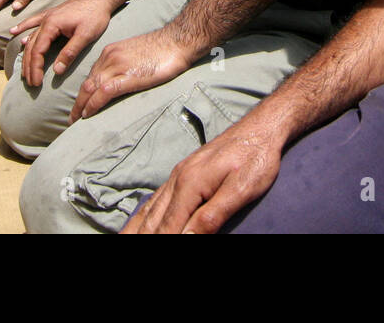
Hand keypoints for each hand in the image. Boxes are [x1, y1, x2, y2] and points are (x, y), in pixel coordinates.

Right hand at [13, 0, 115, 86]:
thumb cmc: (95, 15)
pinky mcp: (51, 14)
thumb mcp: (85, 36)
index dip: (35, 68)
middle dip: (29, 66)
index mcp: (52, 25)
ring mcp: (47, 16)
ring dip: (26, 54)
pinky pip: (33, 22)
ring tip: (23, 70)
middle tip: (30, 82)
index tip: (37, 83)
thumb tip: (57, 71)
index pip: (38, 50)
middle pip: (31, 46)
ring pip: (30, 37)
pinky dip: (23, 28)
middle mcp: (45, 20)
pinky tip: (14, 32)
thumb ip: (70, 53)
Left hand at [69, 28, 193, 121]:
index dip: (84, 92)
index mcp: (110, 52)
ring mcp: (117, 67)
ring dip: (81, 106)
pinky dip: (93, 105)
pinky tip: (88, 114)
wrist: (177, 41)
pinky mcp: (127, 76)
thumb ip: (124, 66)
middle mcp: (109, 58)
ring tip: (75, 121)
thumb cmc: (162, 50)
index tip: (81, 104)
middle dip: (78, 102)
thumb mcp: (136, 55)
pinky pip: (103, 93)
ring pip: (91, 88)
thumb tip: (118, 82)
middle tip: (72, 118)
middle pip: (87, 82)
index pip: (92, 74)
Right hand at [121, 118, 282, 233]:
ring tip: (124, 241)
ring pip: (150, 210)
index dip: (161, 243)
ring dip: (136, 231)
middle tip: (127, 249)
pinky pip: (156, 199)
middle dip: (142, 239)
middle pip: (153, 221)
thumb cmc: (256, 158)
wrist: (260, 128)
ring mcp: (178, 175)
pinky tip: (139, 224)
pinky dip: (143, 216)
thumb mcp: (241, 190)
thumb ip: (212, 216)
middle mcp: (177, 180)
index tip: (148, 256)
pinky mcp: (183, 174)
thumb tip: (185, 239)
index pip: (168, 228)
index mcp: (190, 185)